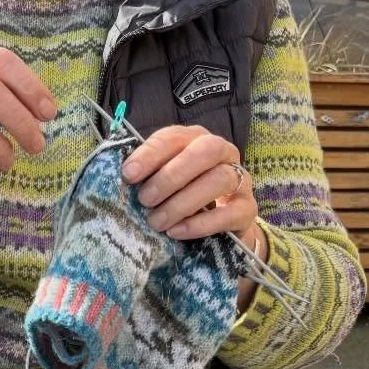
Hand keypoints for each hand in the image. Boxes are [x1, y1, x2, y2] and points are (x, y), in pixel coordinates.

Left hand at [120, 124, 262, 248]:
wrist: (219, 227)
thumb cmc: (181, 197)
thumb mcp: (162, 183)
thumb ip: (146, 175)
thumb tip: (121, 177)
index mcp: (196, 140)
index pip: (174, 137)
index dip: (150, 154)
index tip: (128, 174)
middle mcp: (222, 153)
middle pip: (204, 152)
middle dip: (171, 176)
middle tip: (144, 199)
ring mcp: (239, 180)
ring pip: (219, 180)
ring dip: (183, 202)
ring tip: (156, 222)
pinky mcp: (247, 209)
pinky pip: (230, 213)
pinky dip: (200, 223)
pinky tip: (176, 232)